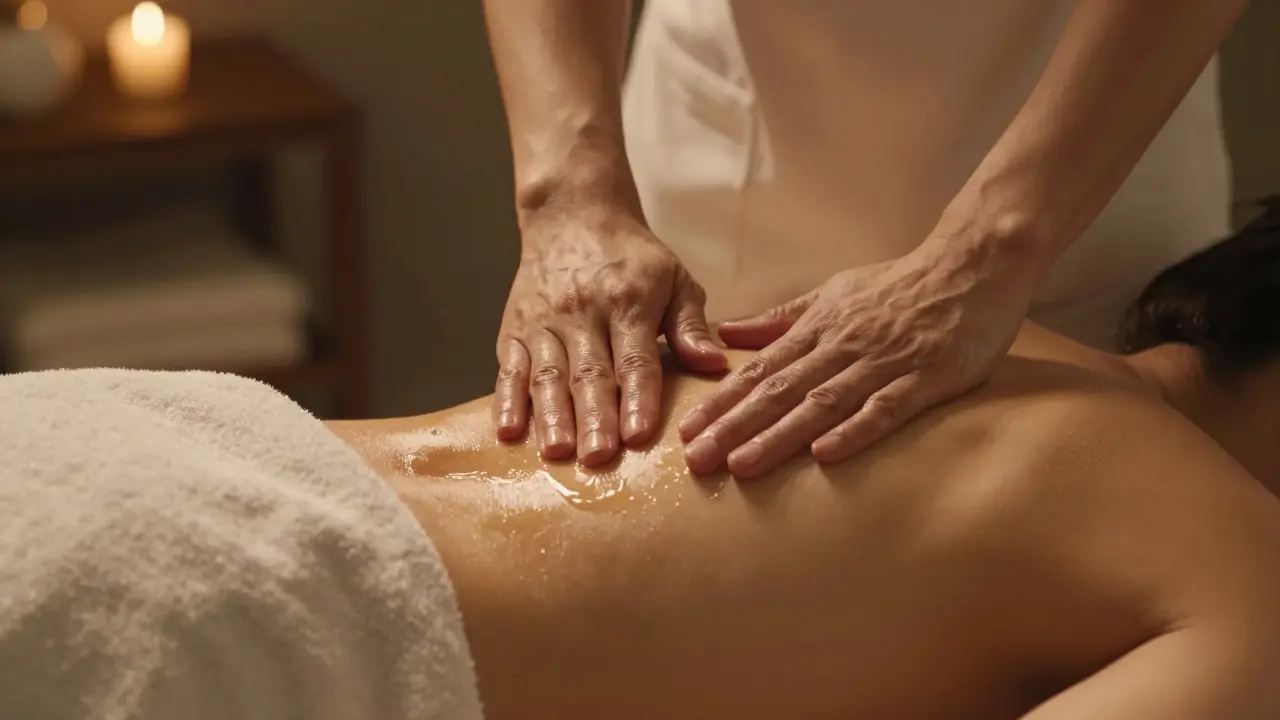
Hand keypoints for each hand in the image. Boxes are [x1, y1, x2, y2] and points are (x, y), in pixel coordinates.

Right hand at [494, 203, 726, 465]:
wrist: (571, 214)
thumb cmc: (631, 258)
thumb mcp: (673, 277)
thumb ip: (692, 324)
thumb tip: (715, 364)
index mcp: (628, 301)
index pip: (636, 358)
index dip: (638, 397)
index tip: (641, 434)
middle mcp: (583, 312)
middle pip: (589, 372)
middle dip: (594, 417)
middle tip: (599, 459)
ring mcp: (543, 322)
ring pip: (547, 374)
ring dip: (552, 416)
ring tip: (558, 453)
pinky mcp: (513, 328)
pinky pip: (508, 368)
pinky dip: (507, 400)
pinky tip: (508, 431)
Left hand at [677, 239, 1035, 477]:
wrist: (973, 264)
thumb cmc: (900, 285)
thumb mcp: (833, 294)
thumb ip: (782, 318)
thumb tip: (728, 333)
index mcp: (820, 328)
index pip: (761, 370)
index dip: (723, 402)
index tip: (688, 431)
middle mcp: (844, 346)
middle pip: (780, 391)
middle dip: (735, 426)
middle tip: (697, 460)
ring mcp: (885, 362)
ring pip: (823, 403)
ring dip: (779, 436)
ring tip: (741, 466)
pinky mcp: (927, 378)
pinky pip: (887, 407)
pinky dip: (856, 431)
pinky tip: (826, 456)